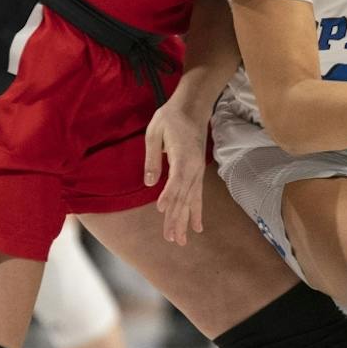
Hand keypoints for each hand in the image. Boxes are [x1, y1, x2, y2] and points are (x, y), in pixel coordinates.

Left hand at [143, 98, 209, 244]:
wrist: (193, 107)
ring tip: (181, 240)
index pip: (176, 179)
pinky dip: (196, 212)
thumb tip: (149, 183)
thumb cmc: (170, 117)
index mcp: (182, 156)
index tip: (161, 209)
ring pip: (191, 200)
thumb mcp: (154, 132)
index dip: (169, 194)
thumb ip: (151, 158)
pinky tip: (196, 227)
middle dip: (176, 218)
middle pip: (184, 196)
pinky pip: (197, 196)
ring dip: (185, 221)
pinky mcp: (197, 173)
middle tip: (171, 239)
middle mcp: (193, 168)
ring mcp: (197, 172)